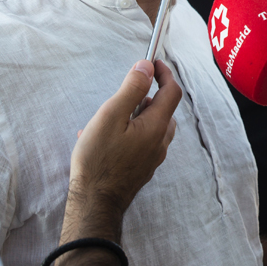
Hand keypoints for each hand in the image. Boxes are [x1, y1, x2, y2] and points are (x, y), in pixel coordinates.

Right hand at [63, 59, 180, 236]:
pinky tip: (105, 138)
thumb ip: (131, 90)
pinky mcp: (142, 169)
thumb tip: (146, 67)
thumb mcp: (111, 116)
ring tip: (112, 116)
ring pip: (154, 127)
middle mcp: (160, 142)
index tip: (152, 63)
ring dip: (139, 115)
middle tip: (127, 92)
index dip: (164, 73)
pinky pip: (143, 142)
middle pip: (164, 110)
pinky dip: (132, 132)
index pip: (172, 91)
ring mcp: (152, 158)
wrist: (94, 203)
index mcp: (156, 126)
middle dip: (149, 95)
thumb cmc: (98, 160)